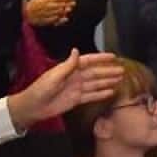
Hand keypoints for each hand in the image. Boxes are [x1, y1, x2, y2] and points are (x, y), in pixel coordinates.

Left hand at [7, 49, 122, 128]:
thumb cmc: (41, 89)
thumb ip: (68, 65)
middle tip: (122, 70)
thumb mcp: (54, 76)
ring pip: (96, 84)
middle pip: (95, 73)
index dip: (101, 59)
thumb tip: (77, 50)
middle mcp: (76, 77)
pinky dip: (102, 94)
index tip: (113, 57)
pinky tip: (111, 92)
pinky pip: (92, 95)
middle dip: (108, 71)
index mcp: (70, 69)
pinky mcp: (77, 100)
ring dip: (108, 81)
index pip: (88, 61)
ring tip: (120, 80)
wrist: (34, 106)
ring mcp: (77, 89)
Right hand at [23, 0, 75, 25]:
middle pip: (57, 5)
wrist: (26, 14)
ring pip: (56, 12)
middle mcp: (46, 7)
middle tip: (73, 3)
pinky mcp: (45, 21)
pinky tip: (65, 18)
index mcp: (45, 1)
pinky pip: (53, 20)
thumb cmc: (33, 5)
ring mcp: (45, 14)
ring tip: (69, 9)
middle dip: (66, 4)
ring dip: (63, 11)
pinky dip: (59, 19)